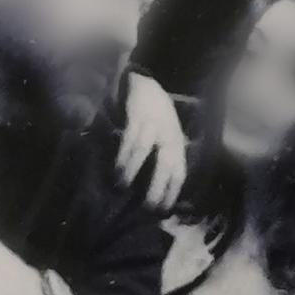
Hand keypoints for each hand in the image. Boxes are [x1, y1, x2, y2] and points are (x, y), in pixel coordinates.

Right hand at [117, 73, 188, 210]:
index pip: (179, 173)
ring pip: (143, 150)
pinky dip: (122, 153)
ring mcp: (153, 125)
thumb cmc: (157, 118)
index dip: (172, 192)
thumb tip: (152, 189)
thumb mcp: (167, 138)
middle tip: (145, 207)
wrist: (147, 83)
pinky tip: (116, 166)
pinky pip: (129, 137)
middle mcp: (169, 136)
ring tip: (121, 186)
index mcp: (177, 145)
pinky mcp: (137, 116)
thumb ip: (163, 159)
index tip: (162, 212)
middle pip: (166, 164)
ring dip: (132, 170)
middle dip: (157, 187)